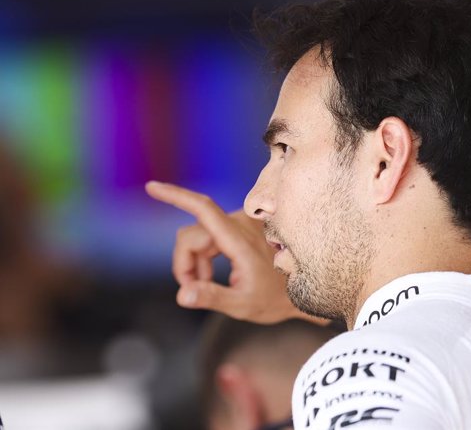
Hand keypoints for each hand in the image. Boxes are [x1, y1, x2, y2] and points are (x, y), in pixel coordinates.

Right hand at [145, 181, 327, 324]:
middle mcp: (240, 225)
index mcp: (241, 240)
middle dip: (184, 263)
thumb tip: (182, 294)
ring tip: (206, 286)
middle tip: (192, 290)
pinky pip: (205, 237)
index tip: (152, 187)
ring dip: (193, 263)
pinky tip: (211, 276)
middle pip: (191, 236)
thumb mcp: (242, 305)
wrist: (298, 292)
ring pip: (195, 238)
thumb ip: (211, 297)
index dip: (177, 196)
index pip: (204, 209)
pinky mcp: (238, 228)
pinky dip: (202, 257)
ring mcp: (239, 225)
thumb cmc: (274, 300)